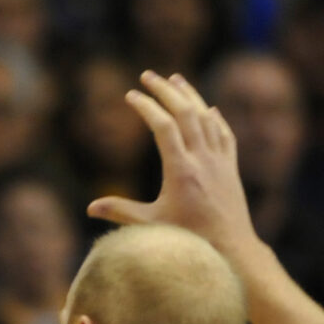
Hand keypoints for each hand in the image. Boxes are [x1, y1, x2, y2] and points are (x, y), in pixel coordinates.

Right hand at [87, 71, 260, 256]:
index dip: (146, 107)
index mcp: (181, 170)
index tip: (130, 95)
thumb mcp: (150, 226)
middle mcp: (203, 159)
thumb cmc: (188, 240)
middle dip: (166, 90)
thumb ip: (121, 212)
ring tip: (175, 80)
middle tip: (148, 75)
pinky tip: (209, 109)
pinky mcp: (231, 168)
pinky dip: (215, 118)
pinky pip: (225, 133)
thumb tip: (90, 207)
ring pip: (206, 118)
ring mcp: (220, 161)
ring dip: (190, 96)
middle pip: (186, 113)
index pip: (163, 127)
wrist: (232, 247)